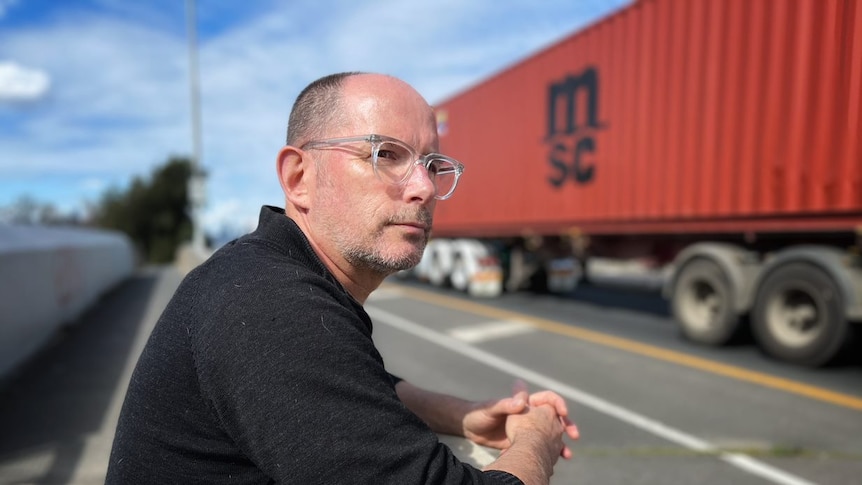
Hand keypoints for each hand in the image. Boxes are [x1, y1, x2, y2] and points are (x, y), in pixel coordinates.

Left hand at [462, 380, 578, 457]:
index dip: (558, 404)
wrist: (469, 428)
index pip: (548, 399)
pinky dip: (548, 456)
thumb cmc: (478, 413)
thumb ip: (505, 405)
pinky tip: (551, 464)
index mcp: (524, 404)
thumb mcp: (491, 409)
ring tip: (566, 455)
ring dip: (560, 444)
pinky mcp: (522, 443)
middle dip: (566, 426)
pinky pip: (539, 449)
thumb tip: (522, 402)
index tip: (564, 413)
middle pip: (554, 418)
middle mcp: (528, 416)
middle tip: (574, 435)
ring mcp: (527, 430)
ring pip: (550, 436)